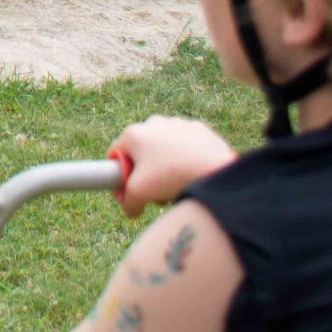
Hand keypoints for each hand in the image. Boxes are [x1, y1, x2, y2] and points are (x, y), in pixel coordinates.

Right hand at [109, 115, 237, 216]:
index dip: (119, 176)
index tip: (130, 191)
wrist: (215, 171)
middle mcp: (154, 123)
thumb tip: (130, 208)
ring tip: (177, 186)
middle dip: (146, 173)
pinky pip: (186, 147)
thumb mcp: (139, 194)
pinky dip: (186, 159)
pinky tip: (193, 174)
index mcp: (134, 134)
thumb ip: (127, 202)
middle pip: (142, 152)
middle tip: (156, 192)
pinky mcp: (199, 129)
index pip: (116, 155)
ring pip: (164, 149)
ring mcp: (178, 124)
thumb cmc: (172, 178)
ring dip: (166, 167)